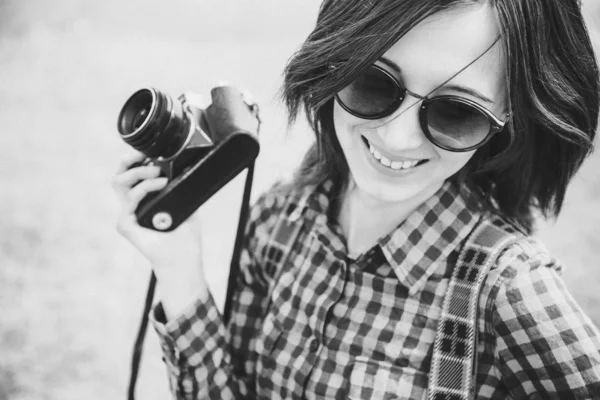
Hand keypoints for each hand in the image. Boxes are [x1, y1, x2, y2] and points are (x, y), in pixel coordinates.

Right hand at [112, 150, 207, 317]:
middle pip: (119, 175)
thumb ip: (181, 186)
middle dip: (129, 160)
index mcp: (143, 200)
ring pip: (119, 183)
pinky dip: (144, 189)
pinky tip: (161, 185)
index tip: (149, 151)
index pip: (131, 174)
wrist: (184, 258)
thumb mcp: (186, 203)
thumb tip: (186, 165)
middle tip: (147, 157)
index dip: (135, 160)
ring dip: (139, 172)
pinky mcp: (125, 225)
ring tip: (158, 173)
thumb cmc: (185, 234)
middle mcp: (132, 206)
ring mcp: (127, 215)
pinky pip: (129, 200)